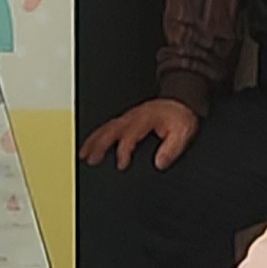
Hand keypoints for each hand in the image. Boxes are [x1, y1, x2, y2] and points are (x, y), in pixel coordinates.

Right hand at [79, 99, 198, 169]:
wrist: (180, 102)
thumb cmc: (180, 117)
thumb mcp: (182, 133)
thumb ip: (172, 149)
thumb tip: (160, 163)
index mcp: (145, 120)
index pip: (130, 136)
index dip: (124, 151)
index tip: (121, 165)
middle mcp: (133, 117)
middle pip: (111, 131)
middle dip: (99, 145)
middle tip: (90, 159)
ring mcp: (128, 117)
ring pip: (106, 128)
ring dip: (94, 141)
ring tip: (83, 154)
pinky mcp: (126, 119)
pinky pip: (108, 126)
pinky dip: (97, 135)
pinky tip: (92, 144)